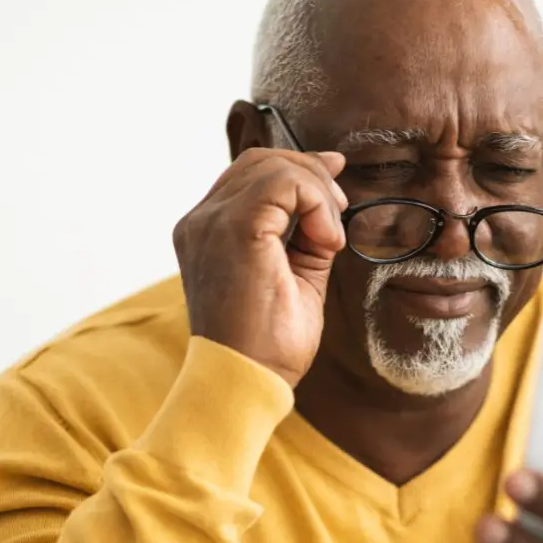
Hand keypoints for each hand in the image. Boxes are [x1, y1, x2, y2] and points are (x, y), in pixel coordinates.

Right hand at [174, 148, 347, 386]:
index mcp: (208, 232)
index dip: (298, 171)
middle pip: (261, 161)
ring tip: (331, 237)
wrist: (247, 381)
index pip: (250, 176)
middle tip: (340, 211)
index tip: (335, 191)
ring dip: (317, 192)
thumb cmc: (268, 346)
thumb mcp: (297, 276)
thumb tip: (330, 198)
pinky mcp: (234, 229)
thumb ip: (306, 236)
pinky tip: (326, 241)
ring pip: (273, 166)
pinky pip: (283, 183)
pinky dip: (316, 203)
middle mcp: (201, 221)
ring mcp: (211, 222)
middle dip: (311, 175)